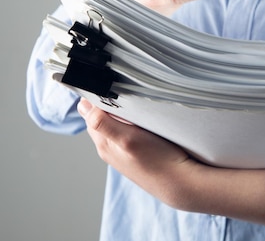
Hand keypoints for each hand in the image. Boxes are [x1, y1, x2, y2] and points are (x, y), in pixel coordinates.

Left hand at [77, 98, 264, 226]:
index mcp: (103, 142)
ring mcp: (124, 148)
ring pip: (117, 119)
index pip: (89, 110)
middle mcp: (110, 145)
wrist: (182, 183)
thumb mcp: (127, 139)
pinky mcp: (138, 149)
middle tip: (125, 84)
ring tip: (136, 97)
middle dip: (109, 98)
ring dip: (123, 107)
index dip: (95, 94)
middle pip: (102, 113)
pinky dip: (134, 117)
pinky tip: (145, 114)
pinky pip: (129, 126)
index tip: (107, 80)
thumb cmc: (157, 162)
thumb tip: (83, 105)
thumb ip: (104, 123)